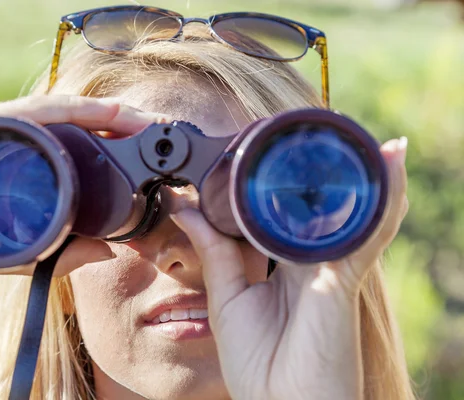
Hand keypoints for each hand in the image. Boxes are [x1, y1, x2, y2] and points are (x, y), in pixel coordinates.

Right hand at [0, 95, 168, 279]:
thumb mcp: (16, 249)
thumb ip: (61, 252)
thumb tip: (109, 251)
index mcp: (23, 160)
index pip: (77, 142)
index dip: (115, 141)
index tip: (151, 148)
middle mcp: (13, 137)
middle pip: (74, 121)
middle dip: (118, 124)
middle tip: (155, 129)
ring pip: (59, 110)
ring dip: (102, 113)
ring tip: (138, 119)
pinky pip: (31, 112)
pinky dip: (67, 111)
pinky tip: (98, 113)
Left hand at [171, 137, 407, 399]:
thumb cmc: (258, 364)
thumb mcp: (227, 300)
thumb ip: (212, 252)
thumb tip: (186, 210)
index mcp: (287, 266)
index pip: (289, 215)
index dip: (282, 185)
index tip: (266, 154)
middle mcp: (315, 261)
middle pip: (326, 207)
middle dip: (328, 173)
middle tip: (318, 133)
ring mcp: (333, 267)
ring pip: (357, 212)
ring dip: (364, 176)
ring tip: (365, 140)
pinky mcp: (343, 278)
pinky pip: (366, 232)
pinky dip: (382, 199)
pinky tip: (390, 162)